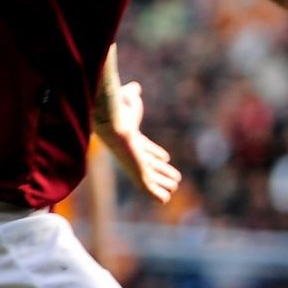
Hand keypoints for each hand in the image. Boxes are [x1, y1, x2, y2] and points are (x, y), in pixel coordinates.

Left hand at [94, 79, 180, 203]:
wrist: (112, 122)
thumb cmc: (119, 110)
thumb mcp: (128, 99)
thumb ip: (131, 94)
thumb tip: (134, 87)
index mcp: (132, 139)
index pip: (146, 150)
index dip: (156, 155)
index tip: (165, 160)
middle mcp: (133, 154)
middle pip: (150, 165)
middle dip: (162, 171)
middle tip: (175, 178)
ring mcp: (134, 165)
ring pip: (151, 177)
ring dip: (163, 184)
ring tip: (174, 187)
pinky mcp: (137, 174)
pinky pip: (148, 188)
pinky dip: (156, 195)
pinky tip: (164, 200)